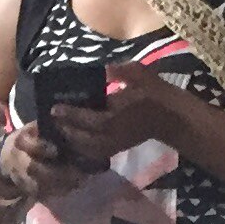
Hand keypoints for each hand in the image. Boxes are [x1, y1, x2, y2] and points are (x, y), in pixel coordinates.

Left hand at [45, 66, 190, 169]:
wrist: (171, 117)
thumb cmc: (155, 92)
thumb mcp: (139, 73)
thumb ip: (118, 71)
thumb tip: (101, 69)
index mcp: (117, 113)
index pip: (87, 117)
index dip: (69, 114)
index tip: (54, 108)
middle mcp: (113, 131)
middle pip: (82, 136)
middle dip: (65, 129)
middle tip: (52, 120)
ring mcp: (116, 143)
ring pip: (87, 148)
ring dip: (72, 141)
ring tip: (60, 131)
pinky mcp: (118, 149)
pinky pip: (96, 154)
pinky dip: (83, 150)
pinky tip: (74, 142)